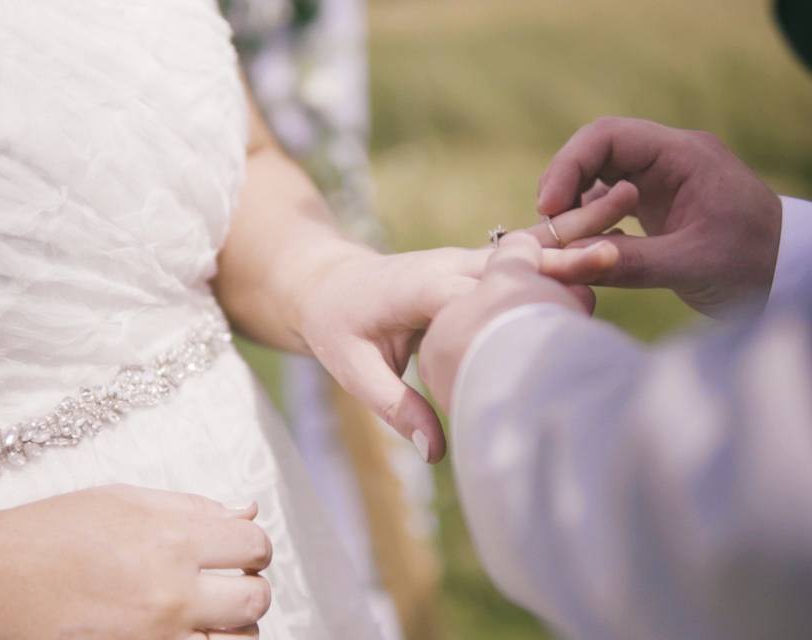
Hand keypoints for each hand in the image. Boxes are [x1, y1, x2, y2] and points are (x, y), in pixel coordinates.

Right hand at [0, 486, 270, 639]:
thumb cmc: (50, 533)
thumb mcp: (124, 501)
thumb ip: (193, 508)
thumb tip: (246, 513)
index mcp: (173, 540)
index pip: (254, 547)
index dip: (252, 547)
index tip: (238, 551)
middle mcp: (172, 594)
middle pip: (255, 599)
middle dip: (249, 588)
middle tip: (225, 583)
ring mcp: (157, 637)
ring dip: (233, 627)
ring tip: (207, 614)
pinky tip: (184, 632)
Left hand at [294, 186, 632, 462]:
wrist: (329, 283)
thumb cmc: (339, 328)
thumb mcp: (353, 369)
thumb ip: (396, 407)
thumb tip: (435, 453)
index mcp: (419, 288)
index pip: (476, 289)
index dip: (518, 293)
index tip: (566, 302)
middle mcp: (447, 265)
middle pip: (512, 260)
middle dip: (559, 258)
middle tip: (614, 252)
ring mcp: (464, 260)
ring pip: (525, 247)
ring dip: (571, 236)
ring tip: (628, 208)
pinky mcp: (475, 266)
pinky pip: (522, 253)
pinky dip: (561, 243)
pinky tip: (606, 229)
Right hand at [538, 117, 782, 315]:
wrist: (789, 276)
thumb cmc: (754, 264)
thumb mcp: (691, 266)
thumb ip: (628, 263)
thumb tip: (566, 262)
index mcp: (683, 156)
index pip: (608, 136)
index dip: (569, 166)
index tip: (549, 207)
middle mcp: (668, 160)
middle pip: (596, 151)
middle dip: (564, 183)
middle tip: (546, 225)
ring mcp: (661, 181)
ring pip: (598, 176)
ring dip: (574, 203)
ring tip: (562, 239)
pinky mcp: (656, 205)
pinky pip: (608, 201)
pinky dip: (589, 220)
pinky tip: (584, 247)